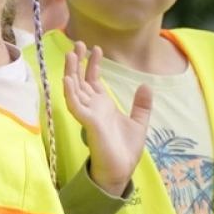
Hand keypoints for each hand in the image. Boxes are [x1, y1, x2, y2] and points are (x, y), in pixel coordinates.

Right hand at [59, 41, 152, 195]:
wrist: (121, 170)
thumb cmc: (125, 150)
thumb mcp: (139, 123)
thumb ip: (141, 105)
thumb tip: (146, 86)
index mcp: (103, 106)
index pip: (93, 80)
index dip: (93, 64)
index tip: (95, 48)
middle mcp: (92, 108)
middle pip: (80, 80)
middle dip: (78, 62)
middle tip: (76, 43)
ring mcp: (88, 114)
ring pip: (75, 89)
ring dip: (71, 72)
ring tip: (70, 54)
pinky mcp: (88, 123)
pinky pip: (75, 106)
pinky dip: (70, 92)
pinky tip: (67, 79)